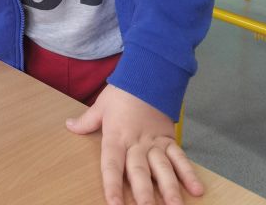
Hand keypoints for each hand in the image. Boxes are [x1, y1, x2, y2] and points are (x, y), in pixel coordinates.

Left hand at [66, 84, 202, 204]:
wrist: (147, 74)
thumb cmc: (122, 92)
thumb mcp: (101, 105)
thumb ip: (87, 121)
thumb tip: (69, 126)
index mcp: (116, 136)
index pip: (112, 164)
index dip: (112, 185)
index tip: (113, 204)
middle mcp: (136, 143)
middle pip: (139, 171)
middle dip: (144, 193)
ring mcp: (155, 142)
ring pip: (162, 168)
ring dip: (169, 188)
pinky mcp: (169, 139)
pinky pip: (180, 158)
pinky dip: (189, 173)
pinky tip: (196, 189)